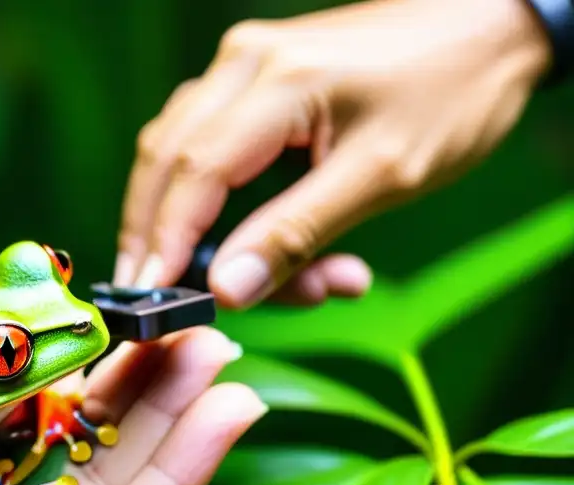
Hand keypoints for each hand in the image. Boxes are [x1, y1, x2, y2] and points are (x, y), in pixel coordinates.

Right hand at [115, 0, 551, 307]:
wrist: (489, 27)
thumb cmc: (452, 93)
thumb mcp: (382, 176)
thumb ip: (297, 235)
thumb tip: (226, 290)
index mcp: (278, 80)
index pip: (194, 172)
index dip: (167, 242)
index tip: (153, 299)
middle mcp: (243, 63)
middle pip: (165, 160)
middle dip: (160, 237)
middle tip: (163, 298)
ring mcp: (243, 67)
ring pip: (178, 155)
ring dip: (192, 224)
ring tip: (236, 278)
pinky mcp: (252, 81)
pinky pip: (208, 147)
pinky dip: (217, 203)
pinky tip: (253, 241)